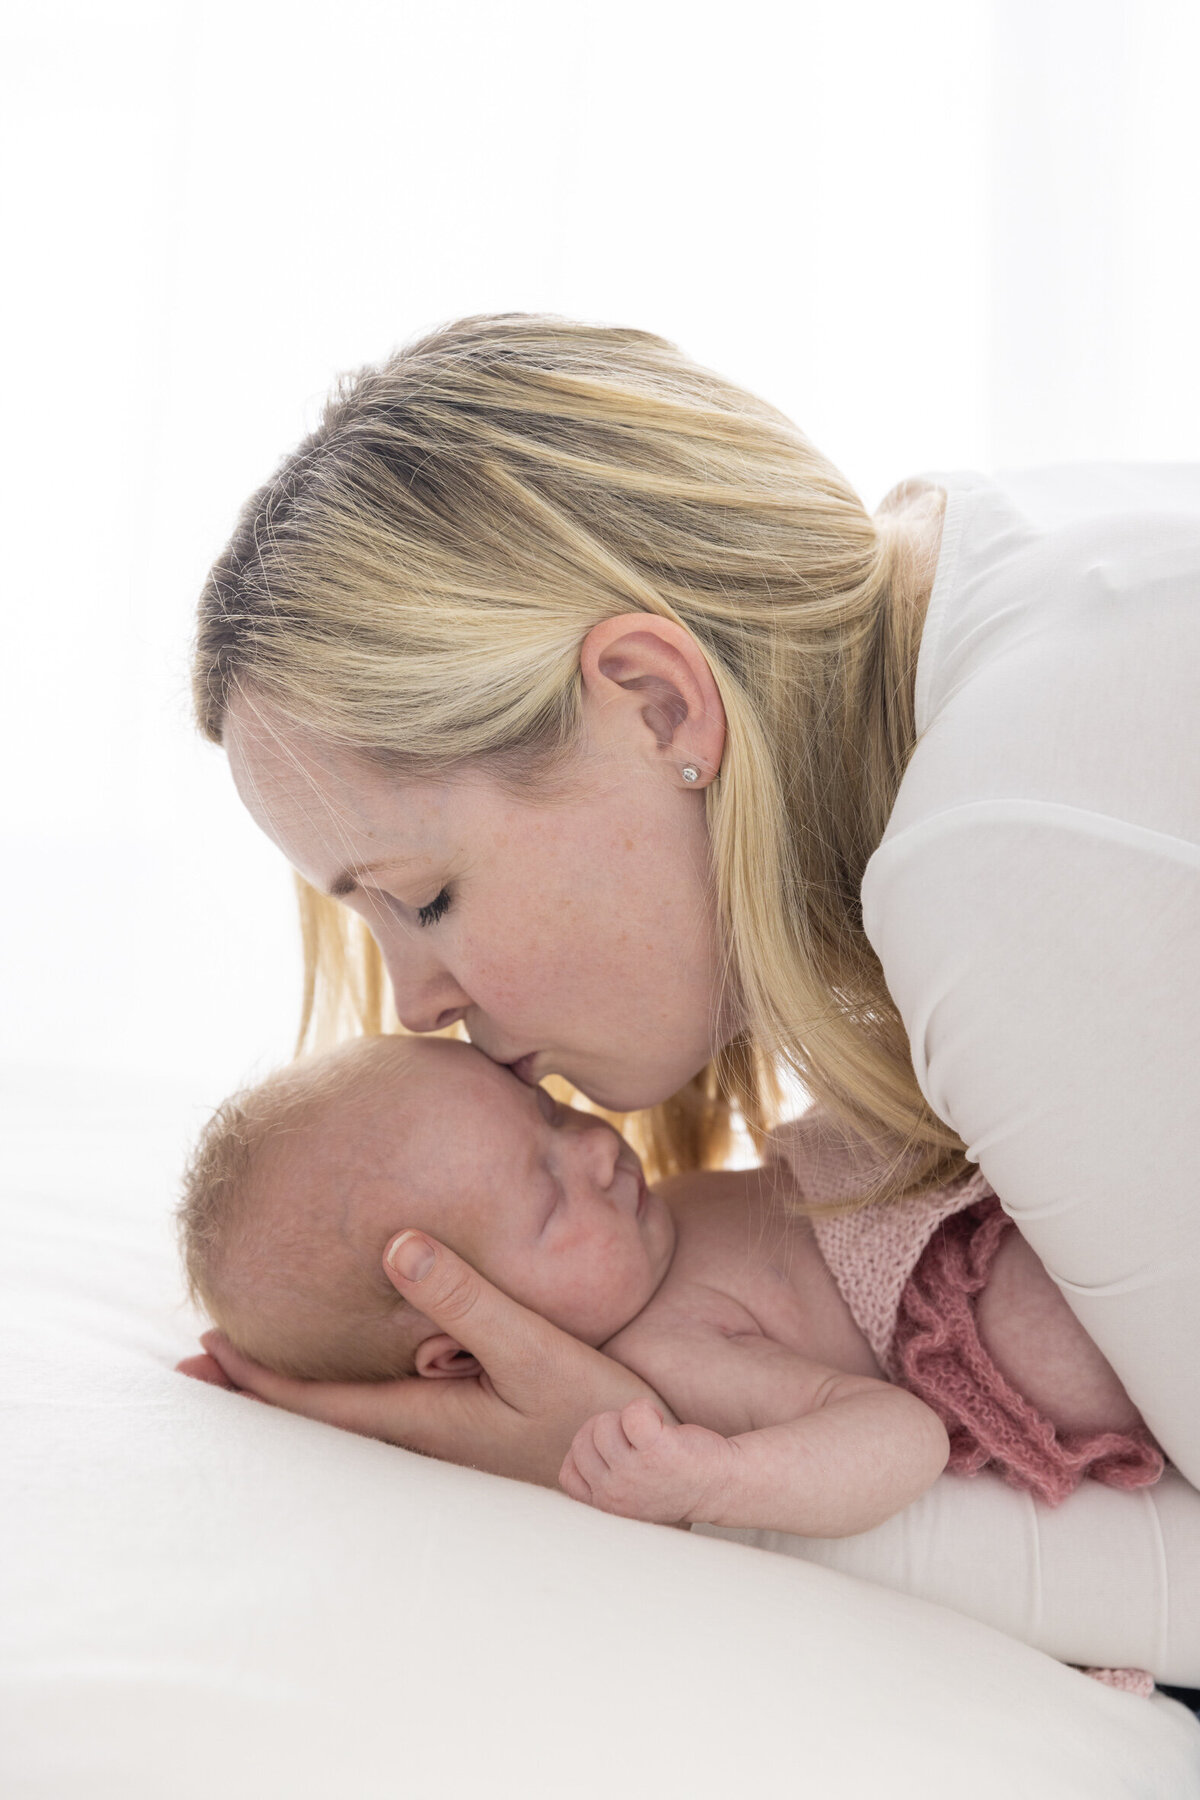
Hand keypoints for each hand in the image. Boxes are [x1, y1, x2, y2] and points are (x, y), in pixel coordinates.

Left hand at [175, 1232, 664, 1488]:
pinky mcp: (477, 1433)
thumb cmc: (600, 1417)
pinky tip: (363, 1365)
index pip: (316, 1406)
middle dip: (259, 1389)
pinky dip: (349, 1387)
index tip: (204, 1347)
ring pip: (353, 1414)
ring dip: (300, 1391)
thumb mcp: (536, 1350)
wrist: (656, 1477)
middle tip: (197, 1364)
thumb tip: (393, 1244)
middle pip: (321, 1417)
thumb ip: (467, 1298)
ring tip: (258, 1363)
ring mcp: (451, 1441)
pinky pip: (391, 1407)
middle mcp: (427, 1439)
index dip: (256, 1379)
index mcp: (425, 1422)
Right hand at [559, 1397, 732, 1525]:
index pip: (568, 1473)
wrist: (721, 1486)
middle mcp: (614, 1495)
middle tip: (636, 1439)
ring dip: (626, 1419)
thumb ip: (603, 1481)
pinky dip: (644, 1408)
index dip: (588, 1453)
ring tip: (651, 1434)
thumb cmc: (673, 1483)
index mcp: (605, 1508)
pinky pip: (633, 1414)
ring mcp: (634, 1475)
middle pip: (582, 1441)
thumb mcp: (629, 1496)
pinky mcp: (657, 1453)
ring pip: (603, 1425)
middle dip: (606, 1430)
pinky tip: (660, 1421)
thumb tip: (578, 1445)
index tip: (617, 1452)